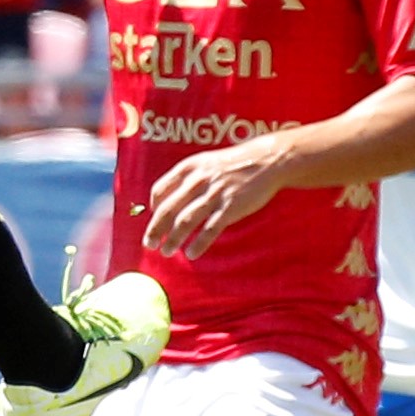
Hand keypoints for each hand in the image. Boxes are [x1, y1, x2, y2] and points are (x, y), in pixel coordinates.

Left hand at [143, 129, 294, 256]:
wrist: (265, 161)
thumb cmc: (232, 164)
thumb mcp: (205, 163)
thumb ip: (187, 179)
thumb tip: (168, 200)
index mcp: (188, 168)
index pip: (160, 190)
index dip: (153, 208)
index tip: (153, 220)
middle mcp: (198, 181)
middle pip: (168, 209)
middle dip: (155, 230)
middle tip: (149, 245)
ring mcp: (214, 195)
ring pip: (186, 221)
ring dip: (173, 239)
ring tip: (166, 252)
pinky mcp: (230, 208)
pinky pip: (210, 229)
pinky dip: (199, 244)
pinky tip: (191, 254)